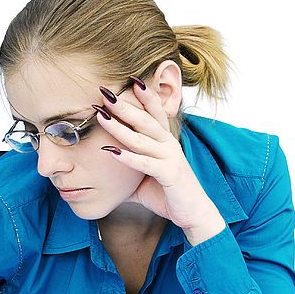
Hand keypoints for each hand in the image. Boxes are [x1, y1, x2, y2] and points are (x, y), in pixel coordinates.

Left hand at [96, 83, 225, 244]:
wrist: (193, 214)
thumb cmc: (167, 193)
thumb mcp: (143, 178)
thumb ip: (126, 169)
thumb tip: (102, 171)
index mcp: (164, 141)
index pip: (153, 112)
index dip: (142, 95)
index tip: (126, 80)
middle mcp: (169, 144)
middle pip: (144, 119)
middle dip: (124, 105)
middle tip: (104, 91)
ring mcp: (170, 158)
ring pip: (142, 138)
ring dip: (119, 127)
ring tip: (101, 115)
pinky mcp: (170, 174)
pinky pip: (146, 164)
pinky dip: (128, 158)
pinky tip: (112, 152)